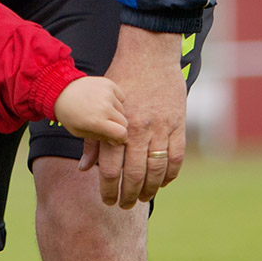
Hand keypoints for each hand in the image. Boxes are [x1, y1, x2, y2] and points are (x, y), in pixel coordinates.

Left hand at [53, 75, 126, 146]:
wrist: (60, 90)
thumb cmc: (69, 115)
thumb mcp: (80, 132)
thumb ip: (100, 138)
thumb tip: (116, 141)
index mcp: (96, 122)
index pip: (122, 133)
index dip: (121, 138)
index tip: (116, 138)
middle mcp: (104, 107)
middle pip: (124, 122)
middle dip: (117, 126)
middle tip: (107, 125)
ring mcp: (107, 94)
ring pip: (122, 109)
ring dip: (115, 113)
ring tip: (101, 111)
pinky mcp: (108, 84)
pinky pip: (121, 96)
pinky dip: (116, 100)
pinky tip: (104, 101)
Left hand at [78, 25, 185, 208]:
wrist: (149, 54)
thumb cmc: (121, 78)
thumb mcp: (101, 106)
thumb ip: (93, 139)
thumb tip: (83, 168)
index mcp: (116, 126)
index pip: (110, 170)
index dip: (108, 190)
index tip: (108, 201)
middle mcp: (137, 130)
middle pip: (134, 175)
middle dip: (129, 196)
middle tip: (125, 206)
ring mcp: (160, 128)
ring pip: (157, 170)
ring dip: (150, 190)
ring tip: (144, 198)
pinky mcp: (178, 124)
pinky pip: (176, 157)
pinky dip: (170, 174)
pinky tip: (163, 182)